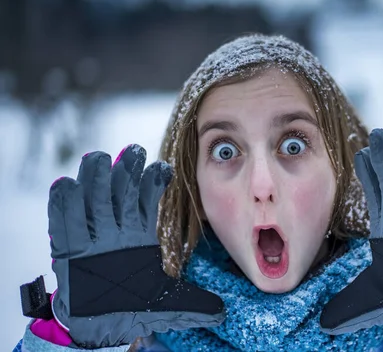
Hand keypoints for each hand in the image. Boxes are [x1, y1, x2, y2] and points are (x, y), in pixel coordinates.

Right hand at [49, 145, 224, 347]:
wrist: (97, 330)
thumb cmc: (130, 309)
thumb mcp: (164, 305)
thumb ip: (192, 305)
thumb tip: (222, 312)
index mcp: (138, 235)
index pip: (146, 201)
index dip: (153, 182)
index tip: (163, 168)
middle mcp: (115, 230)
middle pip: (119, 192)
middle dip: (126, 170)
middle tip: (134, 151)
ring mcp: (91, 237)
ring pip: (92, 198)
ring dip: (95, 178)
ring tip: (100, 158)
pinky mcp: (67, 251)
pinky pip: (62, 222)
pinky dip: (63, 204)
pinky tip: (67, 186)